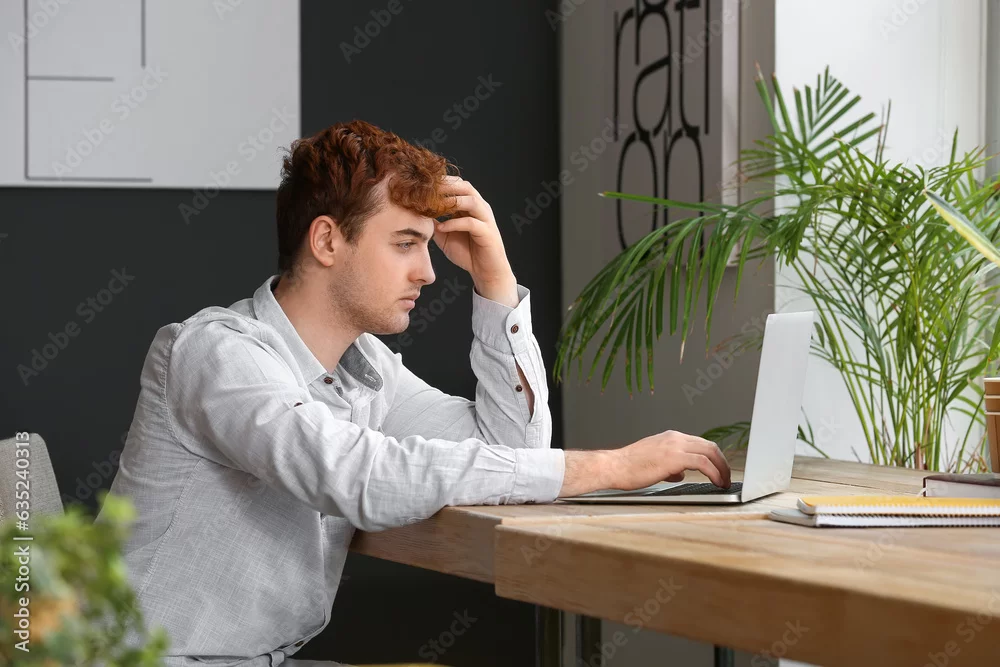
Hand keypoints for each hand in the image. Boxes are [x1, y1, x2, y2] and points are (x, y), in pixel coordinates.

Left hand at [433, 176, 515, 297]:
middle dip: (446, 186)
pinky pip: (471, 223)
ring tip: (434, 205)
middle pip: (465, 187)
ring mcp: (485, 219)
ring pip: (471, 201)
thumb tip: (417, 213)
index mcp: (471, 205)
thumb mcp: (444, 235)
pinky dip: (454, 223)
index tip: (422, 185)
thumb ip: (434, 222)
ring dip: (452, 201)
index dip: (441, 182)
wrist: (485, 271)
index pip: (457, 184)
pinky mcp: (487, 233)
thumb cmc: (467, 252)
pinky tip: (442, 228)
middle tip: (427, 190)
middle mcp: (480, 208)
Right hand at [608, 430, 730, 488]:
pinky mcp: (674, 458)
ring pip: (710, 451)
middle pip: (710, 445)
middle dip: (722, 462)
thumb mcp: (653, 463)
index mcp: (670, 438)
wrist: (614, 467)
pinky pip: (703, 463)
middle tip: (726, 476)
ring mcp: (675, 446)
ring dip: (722, 468)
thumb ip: (670, 466)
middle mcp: (675, 438)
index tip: (719, 469)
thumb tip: (680, 473)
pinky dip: (714, 472)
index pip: (700, 443)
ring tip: (724, 481)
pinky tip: (716, 482)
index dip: (713, 457)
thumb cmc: (628, 467)